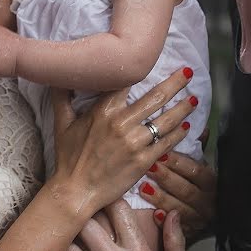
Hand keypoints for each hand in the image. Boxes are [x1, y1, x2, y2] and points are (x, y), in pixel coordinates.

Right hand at [48, 68, 196, 215]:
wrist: (75, 191)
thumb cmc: (68, 156)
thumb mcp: (61, 123)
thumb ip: (61, 97)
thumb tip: (57, 76)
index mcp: (104, 109)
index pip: (129, 81)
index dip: (143, 69)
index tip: (154, 60)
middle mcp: (122, 122)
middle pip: (156, 96)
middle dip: (175, 83)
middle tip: (187, 72)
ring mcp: (135, 142)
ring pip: (166, 119)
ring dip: (183, 107)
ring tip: (193, 99)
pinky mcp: (144, 161)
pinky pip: (167, 143)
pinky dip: (179, 134)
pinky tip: (186, 127)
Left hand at [48, 199, 189, 250]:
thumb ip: (175, 241)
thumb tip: (172, 213)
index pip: (118, 211)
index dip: (107, 197)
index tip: (100, 194)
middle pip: (86, 224)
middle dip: (79, 217)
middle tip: (75, 214)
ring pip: (68, 250)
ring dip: (64, 244)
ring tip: (63, 240)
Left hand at [143, 130, 216, 244]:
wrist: (202, 220)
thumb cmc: (197, 186)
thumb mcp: (200, 169)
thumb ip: (198, 151)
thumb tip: (201, 128)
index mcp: (211, 183)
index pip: (196, 171)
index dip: (179, 162)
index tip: (161, 152)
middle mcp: (208, 202)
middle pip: (187, 189)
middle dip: (167, 178)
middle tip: (148, 166)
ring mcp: (198, 220)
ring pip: (179, 209)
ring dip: (161, 198)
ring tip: (142, 187)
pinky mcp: (188, 235)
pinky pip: (177, 231)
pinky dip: (165, 222)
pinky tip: (154, 215)